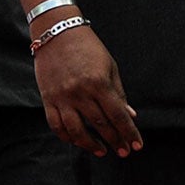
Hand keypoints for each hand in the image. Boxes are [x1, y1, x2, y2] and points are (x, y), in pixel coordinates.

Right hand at [34, 23, 140, 156]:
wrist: (56, 33)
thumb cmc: (87, 47)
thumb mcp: (109, 67)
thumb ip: (118, 93)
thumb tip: (129, 116)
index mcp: (99, 83)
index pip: (118, 115)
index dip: (129, 132)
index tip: (137, 145)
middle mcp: (80, 93)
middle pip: (100, 124)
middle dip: (114, 140)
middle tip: (123, 151)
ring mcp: (62, 97)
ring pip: (76, 130)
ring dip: (90, 144)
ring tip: (101, 151)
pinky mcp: (48, 99)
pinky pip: (56, 124)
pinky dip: (66, 136)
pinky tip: (77, 141)